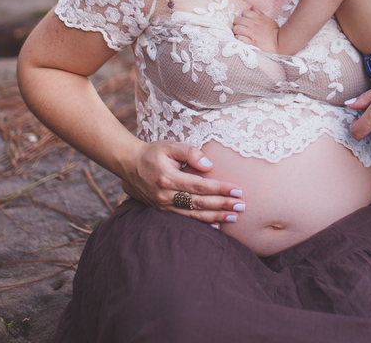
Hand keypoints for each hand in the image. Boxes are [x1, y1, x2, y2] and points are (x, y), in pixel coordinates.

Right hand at [119, 140, 245, 224]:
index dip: (220, 189)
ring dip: (216, 217)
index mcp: (169, 178)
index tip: (237, 190)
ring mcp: (163, 205)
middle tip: (242, 206)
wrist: (129, 165)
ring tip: (234, 217)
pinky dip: (202, 223)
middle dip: (222, 205)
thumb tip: (209, 165)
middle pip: (199, 203)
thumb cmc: (153, 153)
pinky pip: (185, 219)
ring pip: (194, 214)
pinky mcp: (163, 210)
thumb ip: (190, 152)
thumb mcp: (170, 146)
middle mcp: (166, 195)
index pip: (200, 186)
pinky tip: (216, 225)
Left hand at [232, 6, 279, 53]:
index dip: (243, 16)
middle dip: (237, 23)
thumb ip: (260, 13)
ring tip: (239, 33)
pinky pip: (240, 38)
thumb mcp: (268, 19)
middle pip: (238, 20)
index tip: (245, 20)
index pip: (245, 12)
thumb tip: (252, 7)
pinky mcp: (251, 42)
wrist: (279, 42)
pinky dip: (239, 38)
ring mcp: (252, 34)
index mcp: (257, 19)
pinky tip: (241, 38)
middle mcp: (253, 25)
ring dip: (236, 31)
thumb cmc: (274, 31)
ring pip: (237, 29)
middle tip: (240, 26)